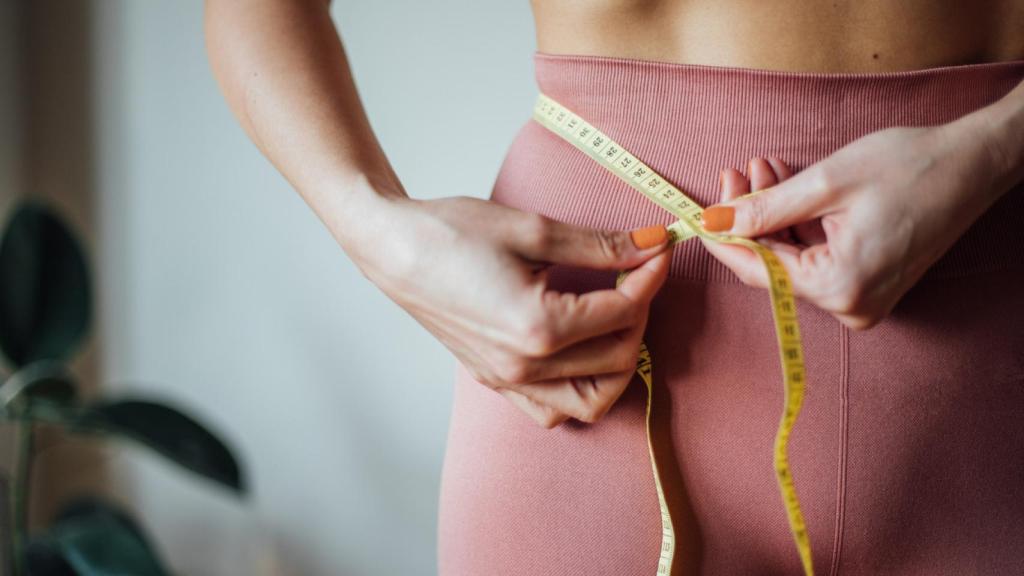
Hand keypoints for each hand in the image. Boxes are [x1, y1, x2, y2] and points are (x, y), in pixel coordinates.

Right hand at [350, 194, 669, 427]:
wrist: (391, 249)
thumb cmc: (450, 232)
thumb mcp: (531, 229)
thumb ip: (598, 245)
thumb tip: (650, 243)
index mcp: (537, 327)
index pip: (621, 312)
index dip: (650, 276)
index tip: (659, 248)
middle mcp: (524, 366)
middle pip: (617, 358)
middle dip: (640, 313)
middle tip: (637, 273)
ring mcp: (507, 380)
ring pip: (590, 401)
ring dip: (617, 363)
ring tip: (615, 317)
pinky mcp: (494, 381)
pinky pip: (551, 409)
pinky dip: (578, 389)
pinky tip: (579, 349)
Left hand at [700, 121, 1005, 329]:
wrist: (974, 164)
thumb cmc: (910, 167)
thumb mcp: (826, 183)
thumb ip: (765, 209)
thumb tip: (715, 223)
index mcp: (840, 287)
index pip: (757, 270)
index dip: (724, 239)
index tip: (700, 211)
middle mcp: (850, 307)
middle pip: (773, 264)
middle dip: (749, 217)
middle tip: (735, 173)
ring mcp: (861, 299)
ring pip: (792, 258)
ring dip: (772, 215)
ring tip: (761, 169)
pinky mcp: (868, 284)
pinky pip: (816, 258)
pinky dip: (797, 224)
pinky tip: (784, 186)